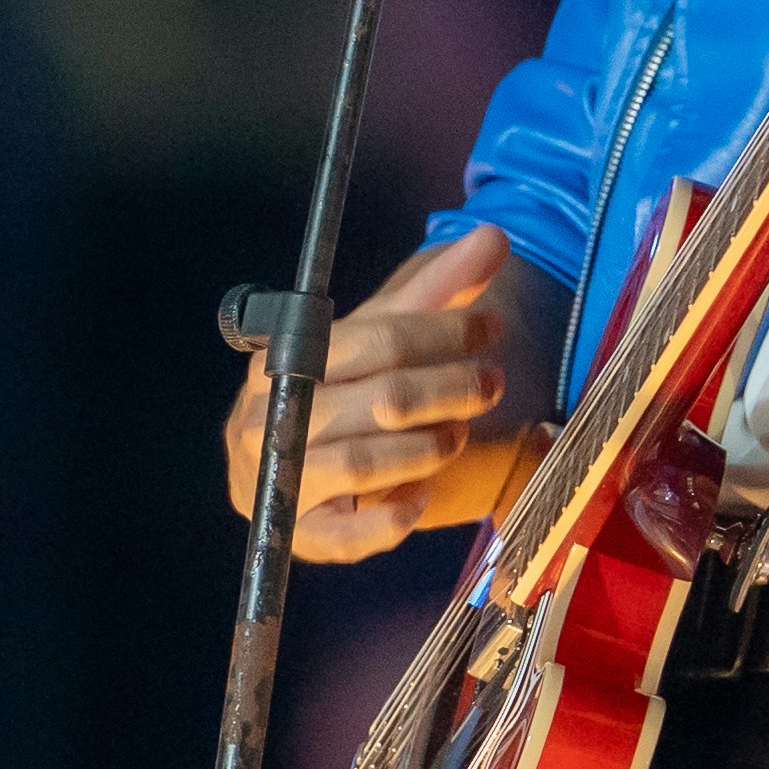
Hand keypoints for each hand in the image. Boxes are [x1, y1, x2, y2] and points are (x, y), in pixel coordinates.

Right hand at [226, 225, 537, 566]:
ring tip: (458, 432)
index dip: (446, 331)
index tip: (491, 326)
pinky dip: (392, 517)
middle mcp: (273, 415)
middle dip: (450, 388)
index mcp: (288, 355)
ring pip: (366, 462)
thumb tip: (495, 235)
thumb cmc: (342, 388)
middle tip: (492, 383)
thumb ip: (434, 291)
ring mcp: (280, 476)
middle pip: (383, 398)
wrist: (281, 462)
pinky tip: (421, 497)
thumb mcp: (380, 335)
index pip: (381, 337)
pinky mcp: (298, 533)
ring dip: (428, 448)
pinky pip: (348, 534)